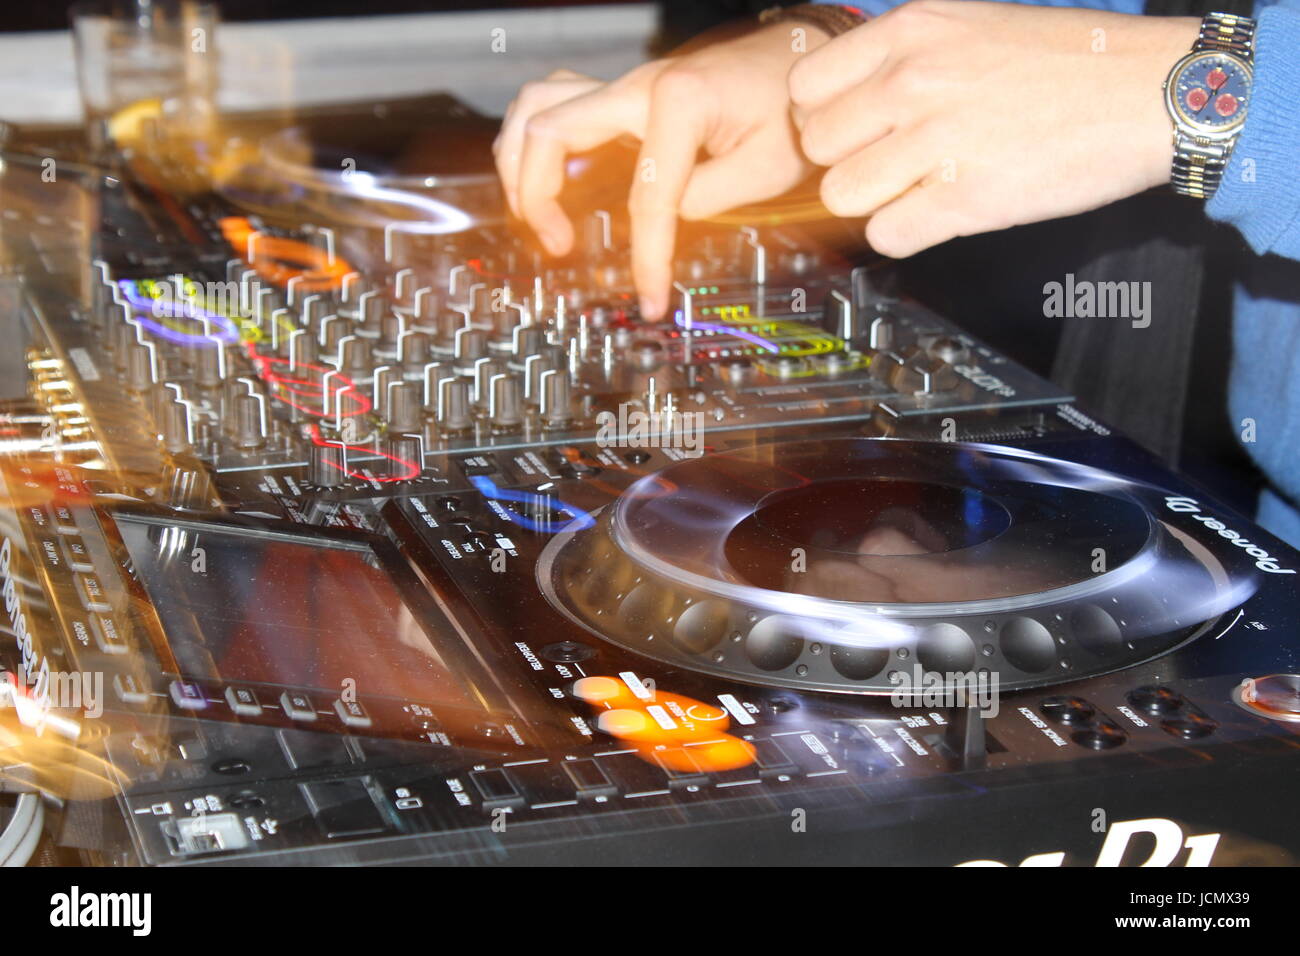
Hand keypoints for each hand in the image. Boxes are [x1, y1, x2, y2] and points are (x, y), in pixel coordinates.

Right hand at [494, 23, 827, 318]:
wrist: (801, 62)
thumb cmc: (791, 108)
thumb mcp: (770, 165)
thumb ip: (710, 197)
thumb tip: (666, 221)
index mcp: (680, 101)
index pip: (646, 195)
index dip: (645, 256)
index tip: (650, 298)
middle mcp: (641, 85)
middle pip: (549, 130)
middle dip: (536, 194)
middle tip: (558, 244)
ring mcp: (627, 86)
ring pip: (537, 104)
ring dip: (519, 159)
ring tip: (534, 212)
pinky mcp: (623, 97)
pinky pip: (555, 105)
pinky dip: (535, 142)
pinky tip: (544, 179)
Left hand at [789, 1, 1198, 256]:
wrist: (1149, 91)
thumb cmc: (1068, 60)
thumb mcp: (971, 24)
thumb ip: (902, 56)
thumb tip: (846, 101)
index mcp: (911, 30)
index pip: (804, 86)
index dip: (822, 116)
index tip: (852, 129)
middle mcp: (913, 80)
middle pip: (817, 146)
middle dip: (848, 160)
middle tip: (891, 163)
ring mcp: (935, 140)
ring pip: (841, 195)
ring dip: (872, 201)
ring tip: (916, 188)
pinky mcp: (962, 198)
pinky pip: (884, 236)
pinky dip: (905, 234)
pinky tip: (937, 213)